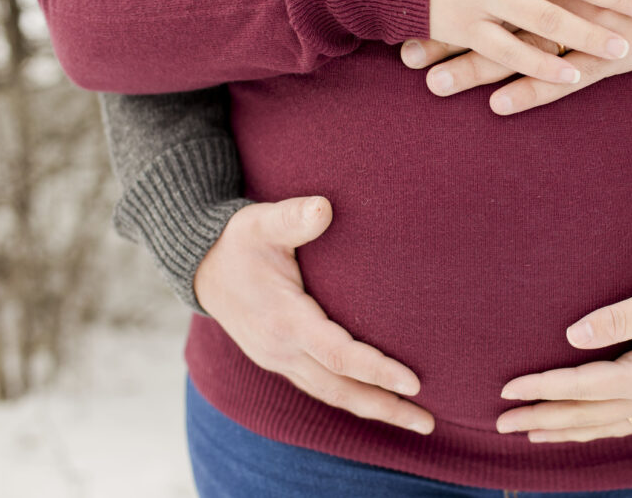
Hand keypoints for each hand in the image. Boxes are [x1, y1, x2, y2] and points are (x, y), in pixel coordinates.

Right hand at [193, 195, 435, 434]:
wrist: (202, 267)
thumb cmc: (239, 240)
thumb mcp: (261, 221)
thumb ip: (293, 217)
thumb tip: (324, 207)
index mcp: (283, 319)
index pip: (337, 354)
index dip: (376, 370)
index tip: (413, 382)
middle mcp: (281, 349)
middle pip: (339, 389)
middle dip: (385, 407)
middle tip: (429, 423)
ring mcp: (279, 360)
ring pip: (331, 395)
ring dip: (374, 409)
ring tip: (418, 422)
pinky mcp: (282, 361)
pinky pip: (322, 388)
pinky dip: (354, 398)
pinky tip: (382, 403)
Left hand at [493, 278, 631, 442]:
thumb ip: (614, 319)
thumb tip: (571, 336)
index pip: (579, 388)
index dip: (541, 388)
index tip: (508, 389)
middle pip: (582, 417)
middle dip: (539, 418)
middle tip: (500, 423)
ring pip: (598, 428)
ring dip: (560, 430)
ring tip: (529, 432)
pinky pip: (617, 427)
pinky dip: (589, 432)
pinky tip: (575, 431)